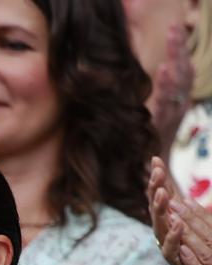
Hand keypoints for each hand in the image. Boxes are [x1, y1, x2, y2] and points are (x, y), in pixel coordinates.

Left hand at [149, 23, 194, 156]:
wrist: (154, 164)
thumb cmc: (155, 134)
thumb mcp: (161, 107)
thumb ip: (167, 88)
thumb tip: (172, 65)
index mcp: (180, 96)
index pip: (183, 66)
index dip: (180, 47)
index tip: (175, 26)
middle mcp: (181, 102)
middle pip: (184, 69)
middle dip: (179, 47)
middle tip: (174, 26)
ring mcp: (174, 111)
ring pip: (180, 81)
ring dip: (176, 58)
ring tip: (172, 39)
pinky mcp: (164, 122)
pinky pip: (168, 100)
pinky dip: (167, 84)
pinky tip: (163, 70)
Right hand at [149, 156, 211, 264]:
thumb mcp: (206, 233)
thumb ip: (197, 218)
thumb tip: (183, 199)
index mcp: (175, 228)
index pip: (165, 200)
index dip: (159, 181)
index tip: (155, 160)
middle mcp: (169, 239)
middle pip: (158, 211)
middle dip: (155, 191)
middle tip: (155, 173)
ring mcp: (172, 253)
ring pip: (159, 230)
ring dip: (159, 212)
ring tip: (162, 194)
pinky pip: (171, 252)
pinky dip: (173, 238)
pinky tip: (177, 224)